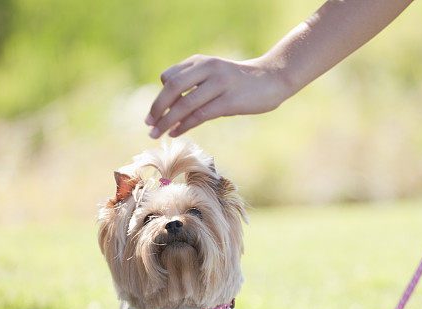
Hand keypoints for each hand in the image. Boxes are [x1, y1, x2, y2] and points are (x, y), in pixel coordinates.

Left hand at [145, 55, 290, 138]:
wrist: (272, 79)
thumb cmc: (239, 82)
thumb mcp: (214, 76)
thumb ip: (194, 85)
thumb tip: (169, 106)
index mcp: (201, 61)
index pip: (169, 77)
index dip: (159, 96)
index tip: (154, 113)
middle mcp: (208, 69)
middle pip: (172, 87)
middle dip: (157, 108)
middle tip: (148, 124)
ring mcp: (219, 84)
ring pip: (185, 103)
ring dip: (167, 121)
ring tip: (156, 133)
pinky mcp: (230, 101)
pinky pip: (201, 115)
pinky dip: (185, 125)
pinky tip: (176, 133)